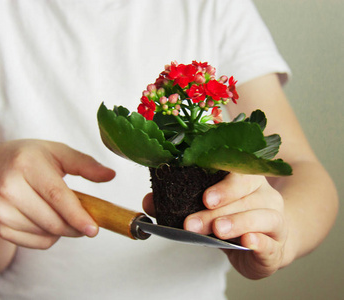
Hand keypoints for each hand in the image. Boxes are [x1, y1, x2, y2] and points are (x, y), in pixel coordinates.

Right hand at [0, 139, 115, 249]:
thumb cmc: (28, 159)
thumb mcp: (56, 152)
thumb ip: (85, 164)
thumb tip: (111, 175)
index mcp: (26, 164)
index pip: (56, 195)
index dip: (77, 214)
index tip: (94, 228)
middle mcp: (9, 187)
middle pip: (53, 220)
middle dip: (75, 225)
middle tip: (86, 220)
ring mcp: (1, 210)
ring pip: (47, 233)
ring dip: (63, 229)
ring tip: (59, 211)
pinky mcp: (0, 227)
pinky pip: (36, 243)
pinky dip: (49, 236)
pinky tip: (44, 218)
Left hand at [143, 173, 287, 278]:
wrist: (263, 246)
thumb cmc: (230, 222)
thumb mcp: (204, 210)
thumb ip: (176, 203)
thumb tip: (148, 201)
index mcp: (244, 179)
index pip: (236, 170)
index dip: (221, 182)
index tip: (203, 196)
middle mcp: (264, 194)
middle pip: (246, 193)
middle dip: (219, 206)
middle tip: (194, 221)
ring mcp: (274, 218)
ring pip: (261, 215)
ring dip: (237, 222)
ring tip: (217, 230)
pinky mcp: (277, 244)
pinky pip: (272, 240)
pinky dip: (260, 241)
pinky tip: (247, 242)